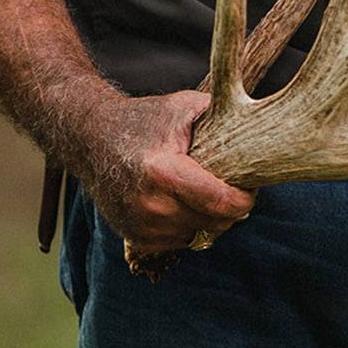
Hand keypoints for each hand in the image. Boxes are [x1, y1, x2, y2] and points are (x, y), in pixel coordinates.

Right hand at [87, 88, 255, 251]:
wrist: (91, 139)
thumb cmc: (143, 120)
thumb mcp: (181, 107)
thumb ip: (218, 114)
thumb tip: (257, 124)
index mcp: (163, 172)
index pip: (221, 203)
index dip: (244, 198)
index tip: (250, 187)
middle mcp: (150, 206)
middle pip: (215, 222)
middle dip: (230, 207)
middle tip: (230, 184)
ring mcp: (141, 226)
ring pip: (200, 234)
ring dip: (209, 218)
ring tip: (201, 189)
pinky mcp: (135, 238)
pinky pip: (180, 240)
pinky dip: (188, 224)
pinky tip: (180, 201)